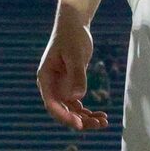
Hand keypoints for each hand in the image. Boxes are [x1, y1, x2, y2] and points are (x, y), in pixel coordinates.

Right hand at [38, 12, 107, 131]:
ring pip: (72, 111)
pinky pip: (78, 104)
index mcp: (46, 79)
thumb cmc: (71, 37)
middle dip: (79, 121)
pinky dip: (88, 112)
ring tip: (103, 122)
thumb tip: (78, 96)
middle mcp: (51, 86)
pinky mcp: (70, 86)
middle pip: (62, 111)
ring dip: (86, 119)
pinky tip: (101, 115)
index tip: (79, 125)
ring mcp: (61, 87)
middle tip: (98, 125)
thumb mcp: (75, 55)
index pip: (52, 104)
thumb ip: (77, 75)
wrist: (74, 26)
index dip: (64, 117)